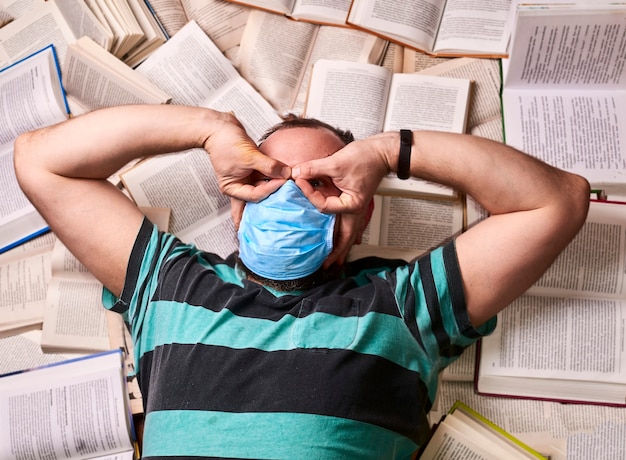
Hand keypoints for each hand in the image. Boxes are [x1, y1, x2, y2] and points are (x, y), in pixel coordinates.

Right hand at [204, 113, 290, 201]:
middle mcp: (239, 185)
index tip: (282, 180)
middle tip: (286, 195)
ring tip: (286, 186)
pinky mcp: (252, 168)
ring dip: (274, 185)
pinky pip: (264, 175)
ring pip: (263, 186)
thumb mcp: (249, 156)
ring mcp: (246, 177)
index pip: (255, 195)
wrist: (220, 126)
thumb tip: (285, 173)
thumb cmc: (224, 141)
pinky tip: (282, 175)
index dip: (270, 188)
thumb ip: (269, 166)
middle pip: (259, 196)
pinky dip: (273, 175)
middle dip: (272, 196)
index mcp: (232, 188)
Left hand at [292, 137, 387, 266]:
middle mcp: (355, 210)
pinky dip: (345, 234)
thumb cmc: (366, 157)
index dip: (309, 193)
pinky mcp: (355, 202)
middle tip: (327, 266)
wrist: (382, 152)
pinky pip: (350, 224)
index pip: (323, 206)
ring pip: (349, 233)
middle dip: (337, 253)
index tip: (300, 180)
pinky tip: (346, 241)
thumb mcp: (336, 162)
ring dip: (342, 247)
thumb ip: (314, 168)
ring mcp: (357, 208)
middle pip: (345, 238)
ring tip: (335, 261)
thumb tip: (297, 173)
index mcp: (352, 205)